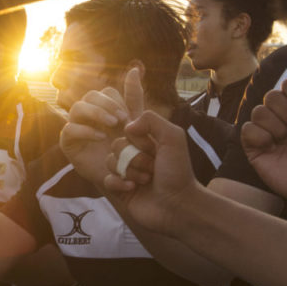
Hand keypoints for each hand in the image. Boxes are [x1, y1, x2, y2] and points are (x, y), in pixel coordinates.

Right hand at [60, 77, 131, 185]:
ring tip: (112, 125)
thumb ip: (134, 97)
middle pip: (90, 96)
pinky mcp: (70, 146)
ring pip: (77, 108)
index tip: (127, 117)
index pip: (105, 92)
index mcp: (108, 111)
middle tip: (120, 120)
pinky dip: (85, 131)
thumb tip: (135, 69)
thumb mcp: (140, 123)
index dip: (115, 100)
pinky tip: (101, 137)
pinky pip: (69, 130)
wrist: (135, 184)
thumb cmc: (139, 155)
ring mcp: (79, 130)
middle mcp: (91, 118)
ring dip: (95, 112)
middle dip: (105, 104)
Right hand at [98, 70, 201, 234]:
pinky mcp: (117, 185)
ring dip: (130, 169)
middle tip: (151, 163)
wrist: (178, 206)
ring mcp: (124, 167)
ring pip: (110, 158)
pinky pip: (107, 176)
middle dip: (134, 152)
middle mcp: (132, 148)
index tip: (130, 79)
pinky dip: (121, 182)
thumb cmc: (179, 172)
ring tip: (146, 178)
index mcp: (146, 134)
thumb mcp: (173, 137)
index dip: (128, 94)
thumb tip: (127, 125)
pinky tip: (135, 188)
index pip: (131, 108)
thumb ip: (151, 119)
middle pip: (116, 139)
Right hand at [241, 75, 286, 208]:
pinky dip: (259, 136)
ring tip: (286, 139)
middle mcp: (283, 117)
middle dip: (286, 112)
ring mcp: (268, 132)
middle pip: (270, 96)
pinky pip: (246, 130)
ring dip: (275, 125)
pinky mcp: (256, 149)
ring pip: (257, 111)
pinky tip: (272, 146)